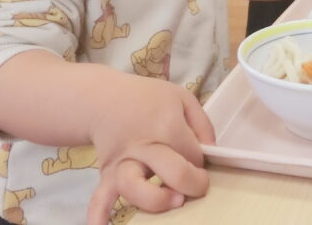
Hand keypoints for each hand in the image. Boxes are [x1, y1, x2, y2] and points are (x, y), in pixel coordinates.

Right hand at [87, 75, 214, 222]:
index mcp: (167, 125)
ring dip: (155, 201)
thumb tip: (212, 152)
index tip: (196, 159)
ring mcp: (123, 162)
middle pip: (172, 172)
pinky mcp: (107, 174)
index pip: (194, 154)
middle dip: (191, 184)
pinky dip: (98, 215)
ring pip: (135, 187)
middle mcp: (145, 145)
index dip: (200, 161)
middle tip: (197, 188)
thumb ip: (203, 123)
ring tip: (171, 202)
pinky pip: (100, 198)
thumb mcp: (181, 98)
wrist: (104, 100)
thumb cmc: (147, 99)